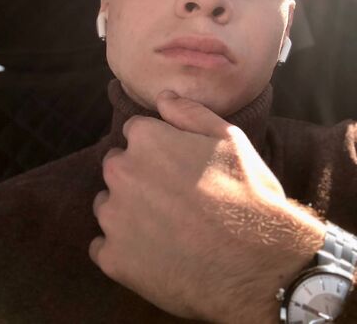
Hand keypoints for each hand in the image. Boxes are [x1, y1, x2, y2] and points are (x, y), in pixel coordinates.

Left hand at [89, 91, 324, 322]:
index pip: (135, 133)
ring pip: (108, 206)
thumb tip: (163, 96)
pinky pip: (104, 248)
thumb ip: (189, 113)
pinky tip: (152, 255)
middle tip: (172, 199)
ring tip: (164, 229)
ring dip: (127, 212)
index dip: (157, 148)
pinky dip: (122, 250)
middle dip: (138, 177)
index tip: (175, 166)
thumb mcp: (229, 139)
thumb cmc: (246, 195)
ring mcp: (114, 217)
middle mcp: (121, 172)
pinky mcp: (113, 258)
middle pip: (117, 168)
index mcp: (145, 139)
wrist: (256, 263)